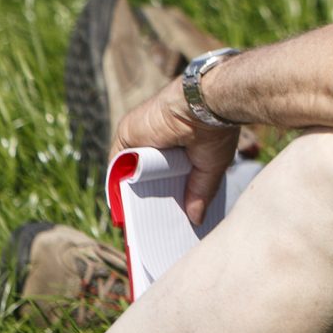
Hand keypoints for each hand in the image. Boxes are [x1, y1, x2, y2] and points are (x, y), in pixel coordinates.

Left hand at [114, 78, 243, 225]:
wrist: (205, 106)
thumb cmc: (215, 130)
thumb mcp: (210, 167)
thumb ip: (199, 192)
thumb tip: (197, 219)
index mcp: (179, 146)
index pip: (165, 175)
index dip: (164, 194)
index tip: (166, 218)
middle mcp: (156, 141)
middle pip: (144, 175)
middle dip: (146, 198)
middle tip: (149, 226)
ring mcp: (140, 138)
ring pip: (129, 171)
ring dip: (131, 193)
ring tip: (136, 222)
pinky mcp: (126, 134)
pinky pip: (117, 164)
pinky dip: (118, 184)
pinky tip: (123, 205)